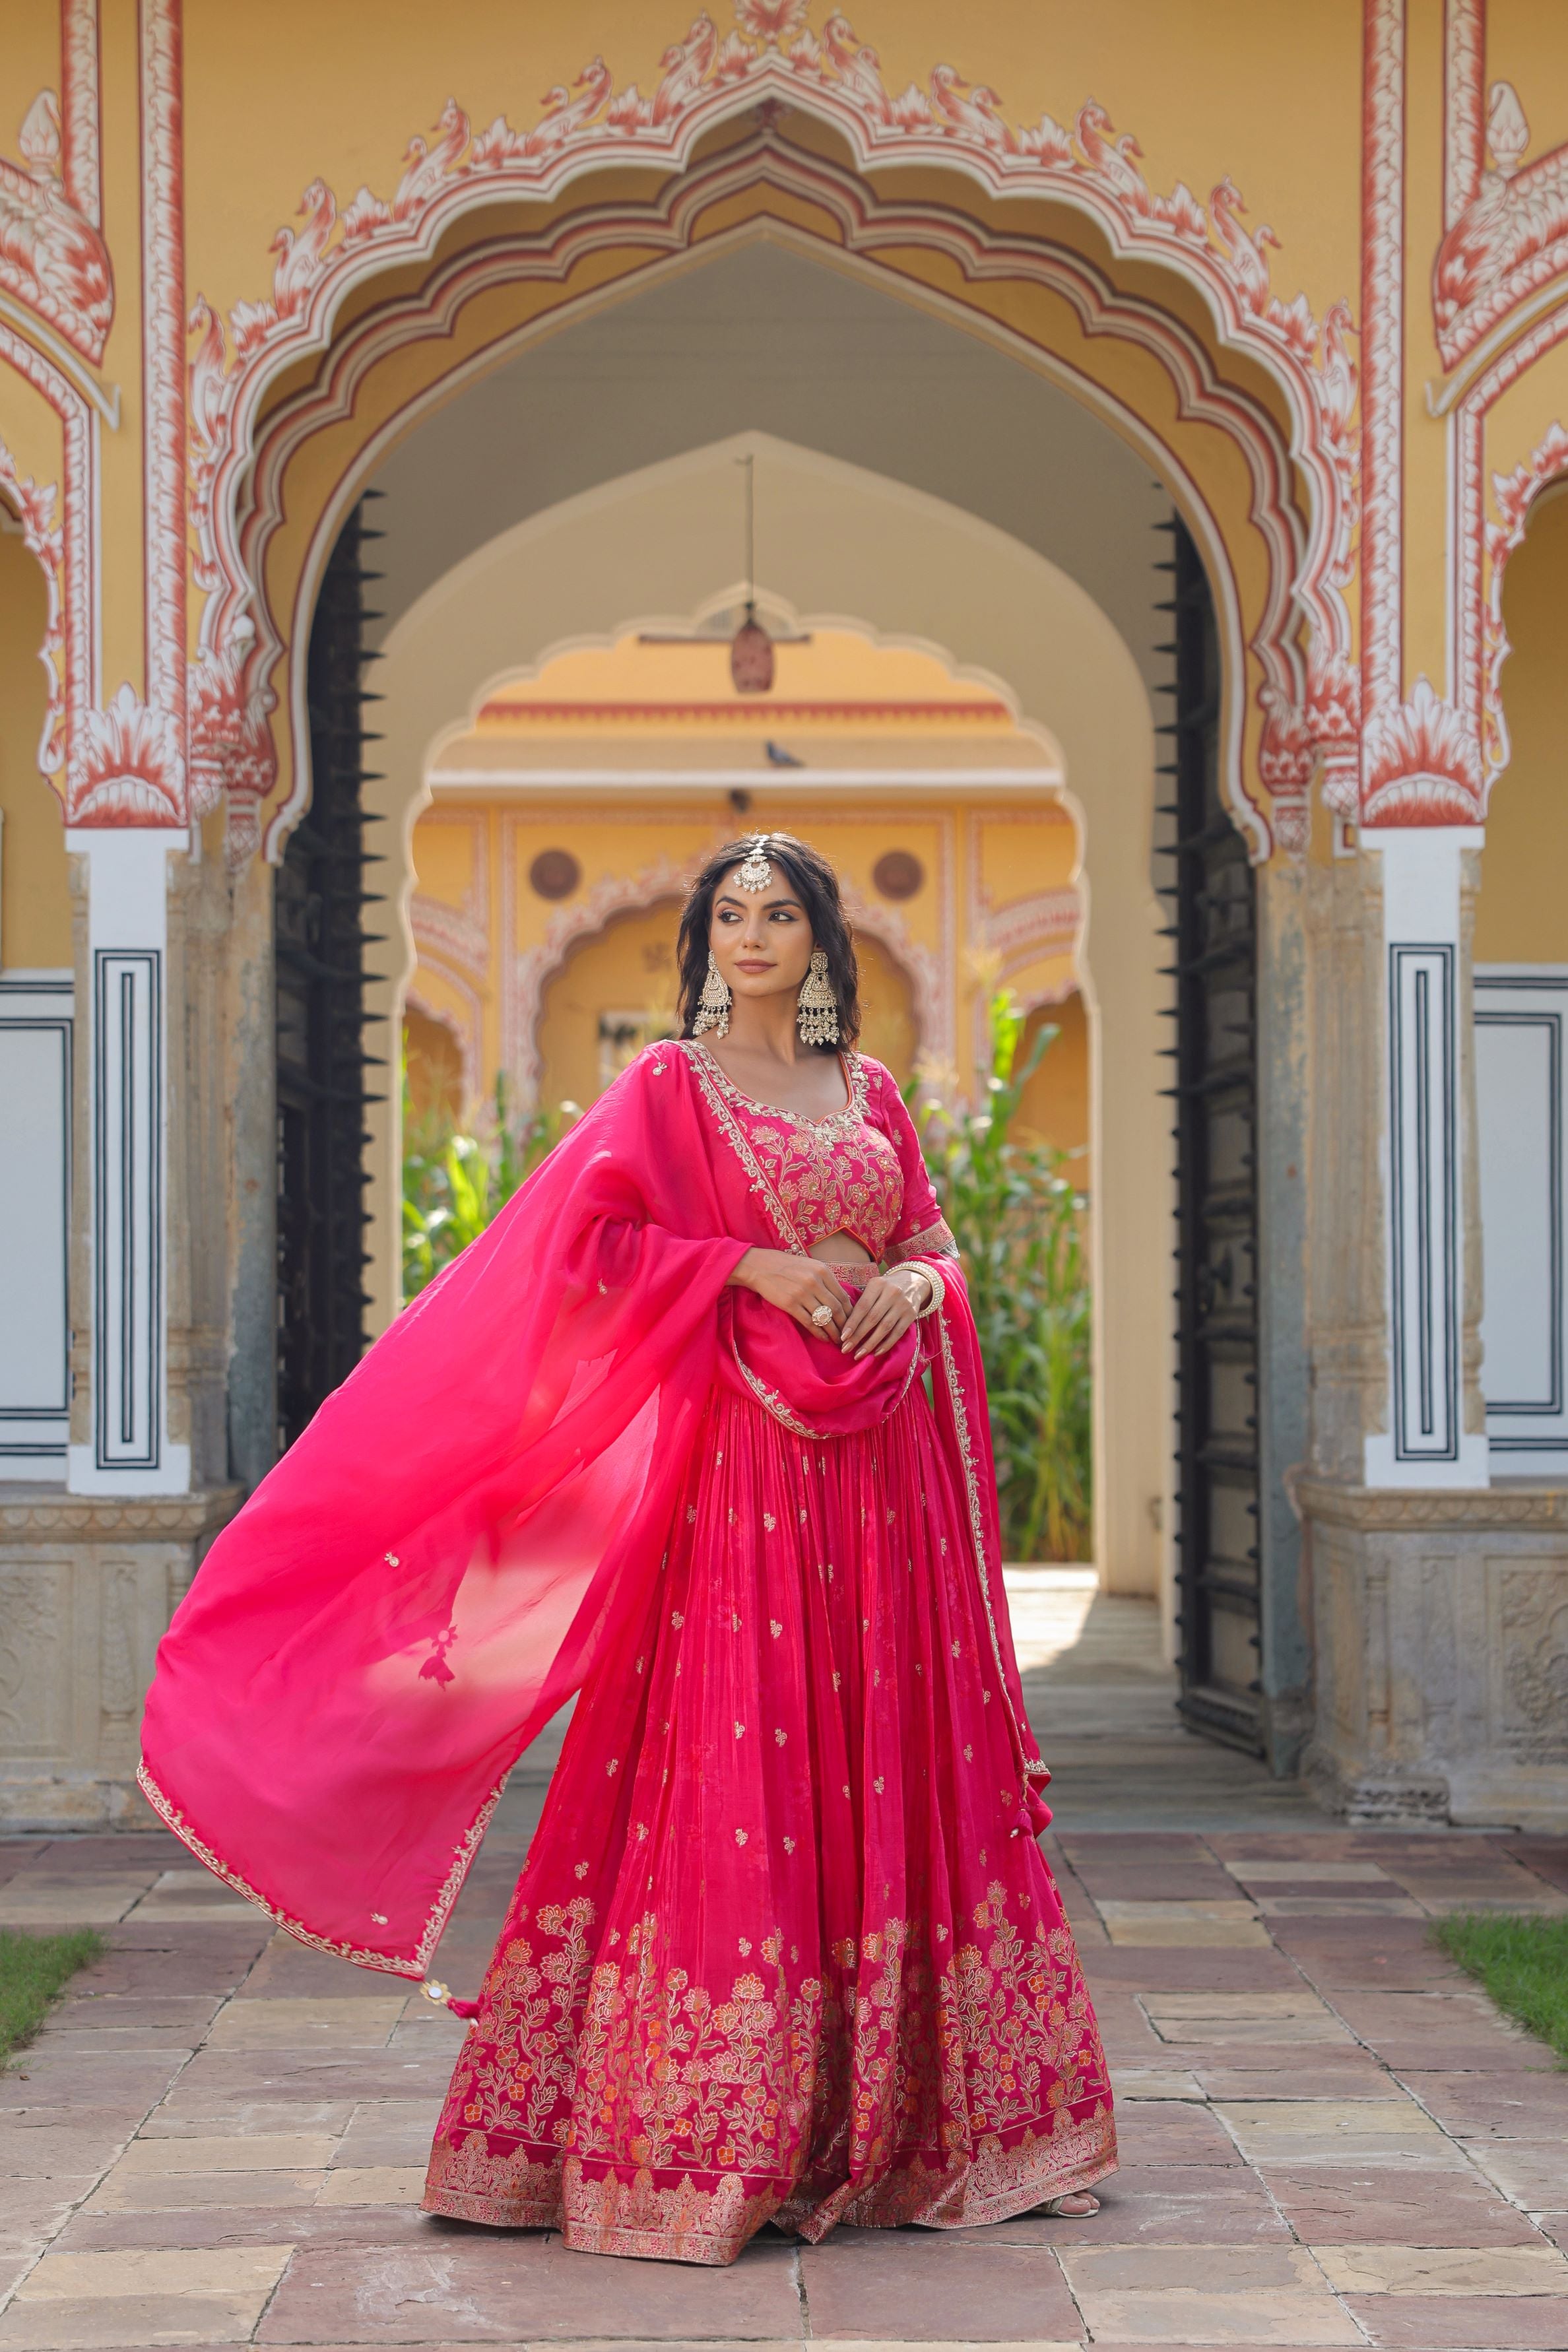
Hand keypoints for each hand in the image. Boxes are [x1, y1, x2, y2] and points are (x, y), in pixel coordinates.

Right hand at [729, 1249, 851, 1337]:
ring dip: (833, 1332)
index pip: (843, 1296)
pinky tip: (823, 1338)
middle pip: (836, 1308)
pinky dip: (819, 1333)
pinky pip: (809, 1322)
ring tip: (837, 1340)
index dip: (850, 1313)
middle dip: (845, 1325)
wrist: (760, 1266)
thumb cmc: (786, 1266)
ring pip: (825, 1317)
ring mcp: (802, 1293)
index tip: (852, 1323)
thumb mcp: (809, 1266)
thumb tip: (841, 1299)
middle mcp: (814, 1281)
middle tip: (848, 1335)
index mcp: (822, 1271)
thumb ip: (825, 1280)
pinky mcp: (790, 1304)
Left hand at [839, 1268, 925, 1359]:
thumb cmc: (886, 1287)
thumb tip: (846, 1327)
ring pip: (884, 1328)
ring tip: (858, 1354)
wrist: (914, 1281)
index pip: (862, 1306)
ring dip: (870, 1343)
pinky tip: (876, 1353)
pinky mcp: (911, 1315)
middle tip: (846, 1349)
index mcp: (878, 1284)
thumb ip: (862, 1301)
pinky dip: (886, 1344)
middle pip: (872, 1318)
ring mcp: (903, 1304)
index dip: (852, 1323)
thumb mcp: (874, 1286)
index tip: (842, 1337)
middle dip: (857, 1336)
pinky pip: (897, 1333)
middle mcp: (892, 1293)